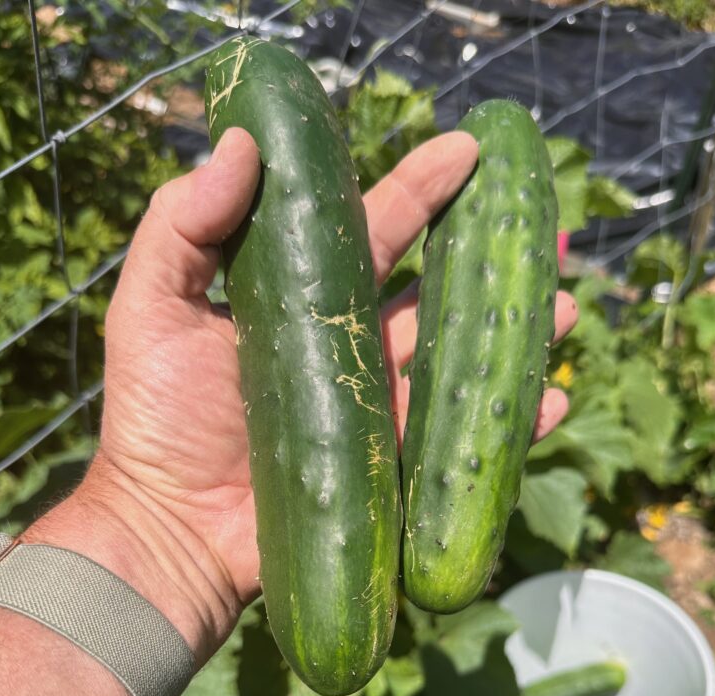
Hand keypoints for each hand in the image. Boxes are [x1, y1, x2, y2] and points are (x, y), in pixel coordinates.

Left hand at [94, 128, 575, 655]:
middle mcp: (350, 351)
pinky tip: (549, 402)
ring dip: (513, 334)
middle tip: (544, 235)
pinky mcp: (395, 470)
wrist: (174, 533)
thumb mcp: (152, 310)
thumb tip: (244, 144)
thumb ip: (183, 224)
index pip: (374, 232)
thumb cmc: (157, 423)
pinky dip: (510, 426)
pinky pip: (463, 443)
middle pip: (436, 293)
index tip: (470, 152)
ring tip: (562, 310)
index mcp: (303, 302)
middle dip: (491, 259)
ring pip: (461, 362)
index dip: (421, 190)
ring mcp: (379, 412)